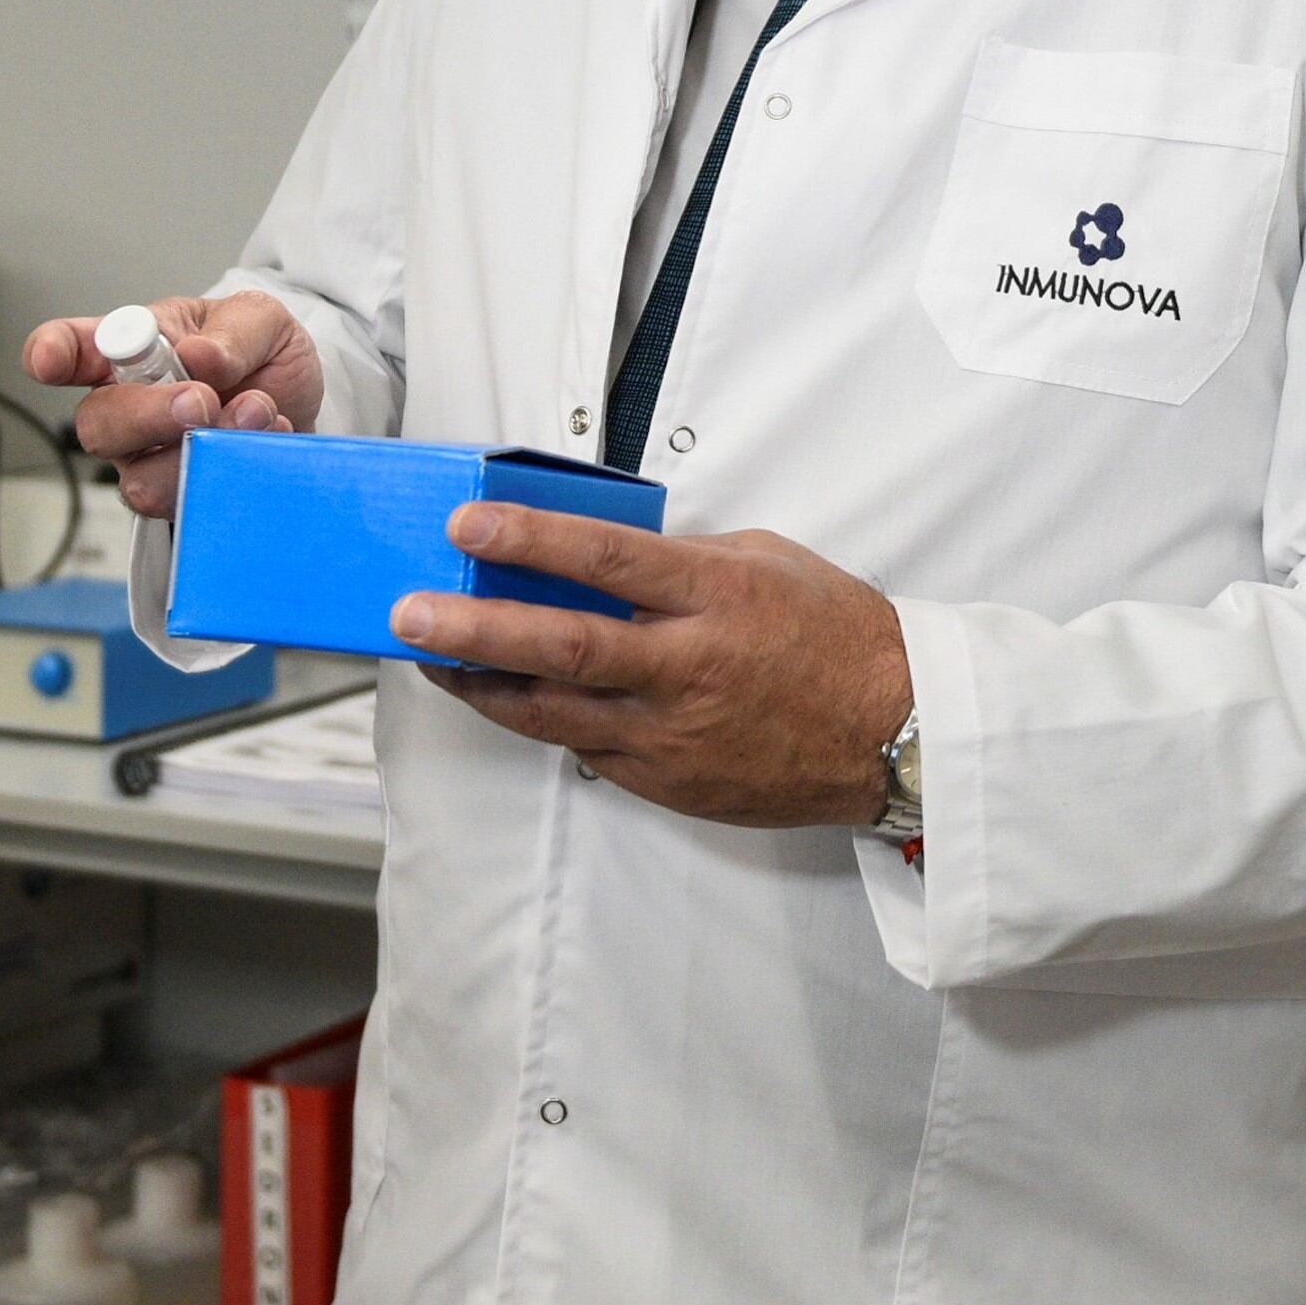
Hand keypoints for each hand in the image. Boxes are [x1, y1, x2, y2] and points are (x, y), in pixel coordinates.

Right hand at [18, 293, 324, 519]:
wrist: (299, 406)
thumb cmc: (260, 356)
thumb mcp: (260, 320)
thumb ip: (232, 332)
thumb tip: (198, 357)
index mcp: (134, 349)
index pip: (75, 348)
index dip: (52, 352)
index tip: (49, 360)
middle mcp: (128, 408)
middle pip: (97, 425)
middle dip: (146, 415)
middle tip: (200, 401)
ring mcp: (149, 461)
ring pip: (141, 482)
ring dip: (202, 451)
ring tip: (256, 412)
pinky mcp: (182, 501)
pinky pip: (191, 507)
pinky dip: (234, 474)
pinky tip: (264, 440)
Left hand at [402, 508, 912, 829]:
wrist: (893, 733)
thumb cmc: (838, 637)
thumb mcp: (767, 562)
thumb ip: (685, 559)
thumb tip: (612, 557)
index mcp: (714, 596)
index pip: (605, 558)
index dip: (530, 539)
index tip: (470, 524)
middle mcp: (686, 666)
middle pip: (560, 644)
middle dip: (474, 626)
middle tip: (412, 611)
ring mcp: (672, 733)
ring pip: (554, 710)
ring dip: (484, 684)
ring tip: (435, 659)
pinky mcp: (667, 781)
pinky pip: (587, 748)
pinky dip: (544, 720)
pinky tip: (509, 697)